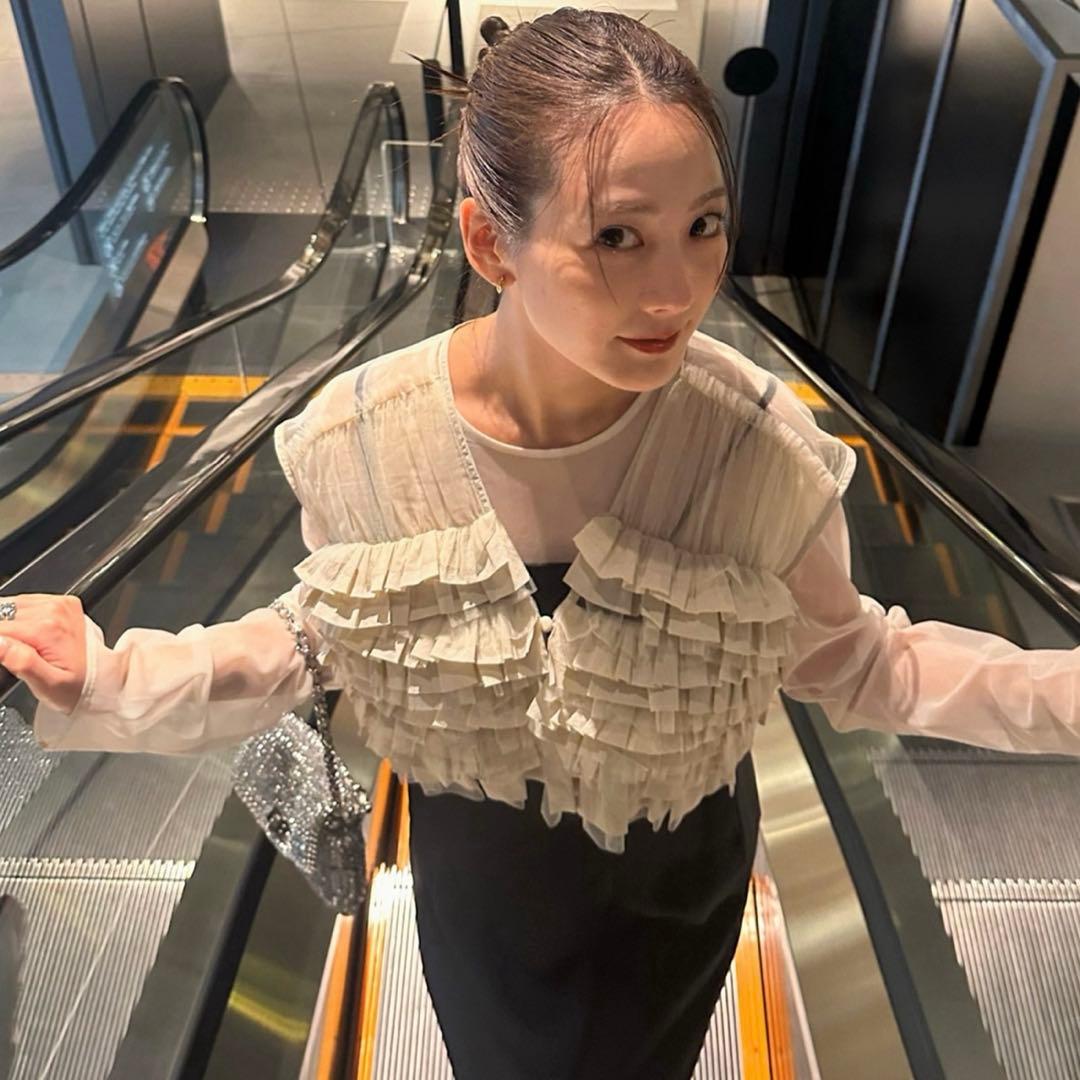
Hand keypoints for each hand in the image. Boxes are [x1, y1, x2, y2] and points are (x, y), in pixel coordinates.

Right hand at [0, 595, 87, 713]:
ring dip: (9, 625)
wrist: (102, 680)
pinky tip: (31, 636)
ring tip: (26, 647)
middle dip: (3, 636)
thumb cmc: (77, 686)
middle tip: (19, 655)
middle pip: (3, 616)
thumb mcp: (46, 684)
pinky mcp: (63, 602)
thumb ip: (20, 661)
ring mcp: (60, 604)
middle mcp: (55, 610)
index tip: (7, 657)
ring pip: (11, 607)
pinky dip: (21, 618)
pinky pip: (26, 604)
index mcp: (48, 628)